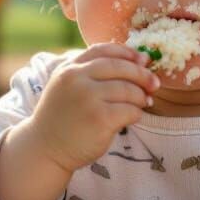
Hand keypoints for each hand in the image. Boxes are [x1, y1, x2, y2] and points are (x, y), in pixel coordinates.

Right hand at [28, 44, 159, 173]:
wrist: (44, 149)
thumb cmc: (62, 118)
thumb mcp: (67, 86)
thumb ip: (90, 72)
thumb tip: (137, 62)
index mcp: (69, 68)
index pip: (103, 50)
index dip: (127, 53)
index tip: (143, 60)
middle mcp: (77, 79)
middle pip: (120, 67)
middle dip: (142, 74)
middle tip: (154, 83)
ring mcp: (88, 98)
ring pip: (128, 89)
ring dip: (141, 96)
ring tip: (144, 102)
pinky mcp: (100, 119)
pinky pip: (130, 110)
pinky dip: (137, 113)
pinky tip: (134, 117)